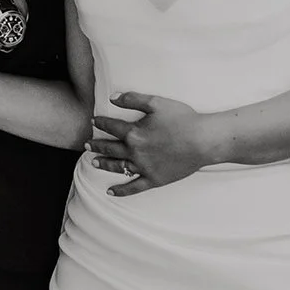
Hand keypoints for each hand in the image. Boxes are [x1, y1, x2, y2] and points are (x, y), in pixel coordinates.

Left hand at [91, 91, 227, 195]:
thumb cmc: (183, 119)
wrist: (203, 141)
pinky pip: (134, 187)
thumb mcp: (157, 102)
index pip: (111, 127)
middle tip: (86, 144)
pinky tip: (111, 191)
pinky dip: (121, 190)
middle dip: (96, 145)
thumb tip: (113, 97)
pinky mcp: (154, 179)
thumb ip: (133, 99)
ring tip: (93, 162)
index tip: (93, 121)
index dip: (100, 123)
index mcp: (134, 133)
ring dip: (104, 164)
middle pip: (110, 148)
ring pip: (118, 166)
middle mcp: (135, 152)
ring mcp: (144, 167)